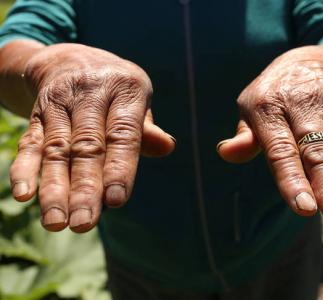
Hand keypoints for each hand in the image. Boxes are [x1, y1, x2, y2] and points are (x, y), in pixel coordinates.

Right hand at [9, 44, 174, 232]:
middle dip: (84, 188)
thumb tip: (168, 148)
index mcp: (125, 89)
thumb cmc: (116, 92)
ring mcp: (60, 102)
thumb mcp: (136, 100)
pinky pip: (30, 140)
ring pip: (56, 148)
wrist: (74, 60)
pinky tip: (23, 195)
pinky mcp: (38, 112)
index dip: (119, 167)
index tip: (116, 201)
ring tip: (56, 223)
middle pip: (87, 145)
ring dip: (54, 188)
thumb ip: (147, 130)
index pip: (123, 133)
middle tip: (83, 225)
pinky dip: (25, 168)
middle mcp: (90, 92)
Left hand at [218, 44, 322, 232]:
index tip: (305, 209)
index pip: (281, 150)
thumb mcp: (249, 108)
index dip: (292, 179)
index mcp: (271, 110)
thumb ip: (244, 136)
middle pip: (320, 153)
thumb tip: (225, 153)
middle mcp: (305, 107)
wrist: (306, 59)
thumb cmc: (271, 96)